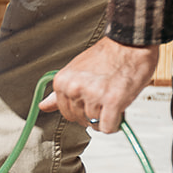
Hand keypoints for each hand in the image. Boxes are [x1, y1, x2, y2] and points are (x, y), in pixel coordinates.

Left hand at [39, 37, 159, 132]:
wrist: (129, 45)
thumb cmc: (106, 56)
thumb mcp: (76, 70)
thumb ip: (61, 91)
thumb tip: (43, 106)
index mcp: (62, 82)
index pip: (65, 112)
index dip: (81, 110)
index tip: (90, 101)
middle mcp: (74, 89)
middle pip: (80, 120)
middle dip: (93, 114)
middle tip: (104, 99)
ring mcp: (93, 95)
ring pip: (95, 124)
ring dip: (106, 117)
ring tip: (112, 99)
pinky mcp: (112, 101)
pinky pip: (108, 127)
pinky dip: (115, 124)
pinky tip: (119, 111)